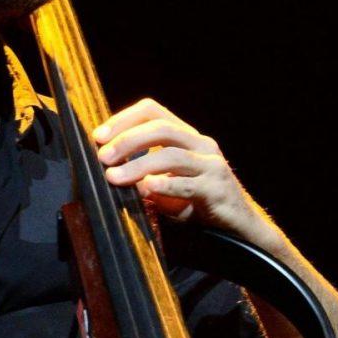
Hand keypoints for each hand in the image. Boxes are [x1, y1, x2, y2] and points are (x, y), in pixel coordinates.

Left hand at [93, 99, 271, 243]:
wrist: (238, 226)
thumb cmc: (198, 203)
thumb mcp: (168, 182)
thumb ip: (144, 172)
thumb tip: (108, 169)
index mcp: (187, 137)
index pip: (153, 111)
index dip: (123, 119)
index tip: (99, 137)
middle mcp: (202, 145)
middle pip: (162, 128)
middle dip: (127, 140)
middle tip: (103, 157)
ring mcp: (212, 166)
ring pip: (172, 155)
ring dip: (138, 165)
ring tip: (115, 177)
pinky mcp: (217, 189)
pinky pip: (187, 184)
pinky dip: (164, 184)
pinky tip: (146, 188)